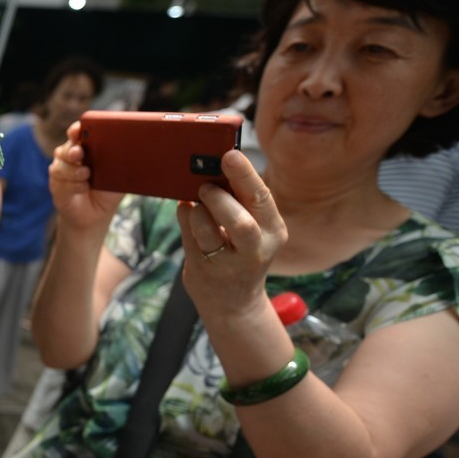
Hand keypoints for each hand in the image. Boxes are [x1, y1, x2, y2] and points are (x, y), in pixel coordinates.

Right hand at [48, 121, 123, 232]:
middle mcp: (70, 157)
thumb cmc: (107, 191)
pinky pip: (60, 183)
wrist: (96, 216)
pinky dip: (73, 185)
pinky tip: (84, 187)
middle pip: (66, 148)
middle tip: (79, 154)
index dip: (76, 130)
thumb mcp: (119, 176)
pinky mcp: (56, 187)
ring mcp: (61, 172)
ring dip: (74, 172)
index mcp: (85, 148)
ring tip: (87, 175)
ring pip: (61, 166)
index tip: (79, 130)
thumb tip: (131, 151)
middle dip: (72, 150)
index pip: (77, 133)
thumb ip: (120, 163)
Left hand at [177, 149, 286, 311]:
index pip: (262, 199)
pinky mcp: (203, 271)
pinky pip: (189, 239)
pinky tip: (185, 210)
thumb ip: (240, 202)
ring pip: (209, 232)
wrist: (233, 302)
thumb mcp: (253, 229)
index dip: (245, 175)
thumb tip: (216, 166)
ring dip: (198, 211)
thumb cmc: (241, 252)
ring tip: (196, 202)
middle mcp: (255, 251)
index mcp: (274, 231)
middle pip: (240, 222)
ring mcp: (228, 265)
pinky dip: (184, 218)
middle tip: (205, 186)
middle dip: (219, 198)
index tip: (229, 155)